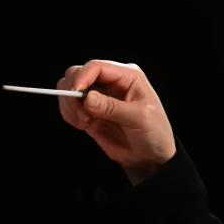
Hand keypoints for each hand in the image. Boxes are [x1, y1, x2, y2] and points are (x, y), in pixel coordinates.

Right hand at [57, 59, 176, 185]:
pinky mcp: (89, 111)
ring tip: (85, 122)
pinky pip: (68, 106)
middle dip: (72, 92)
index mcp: (128, 76)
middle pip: (76, 73)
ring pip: (68, 88)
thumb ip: (113, 107)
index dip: (81, 77)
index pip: (96, 67)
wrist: (151, 156)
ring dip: (69, 105)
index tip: (75, 93)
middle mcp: (111, 82)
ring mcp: (98, 96)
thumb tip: (88, 98)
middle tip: (81, 113)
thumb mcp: (140, 118)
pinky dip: (69, 114)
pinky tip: (83, 125)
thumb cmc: (155, 133)